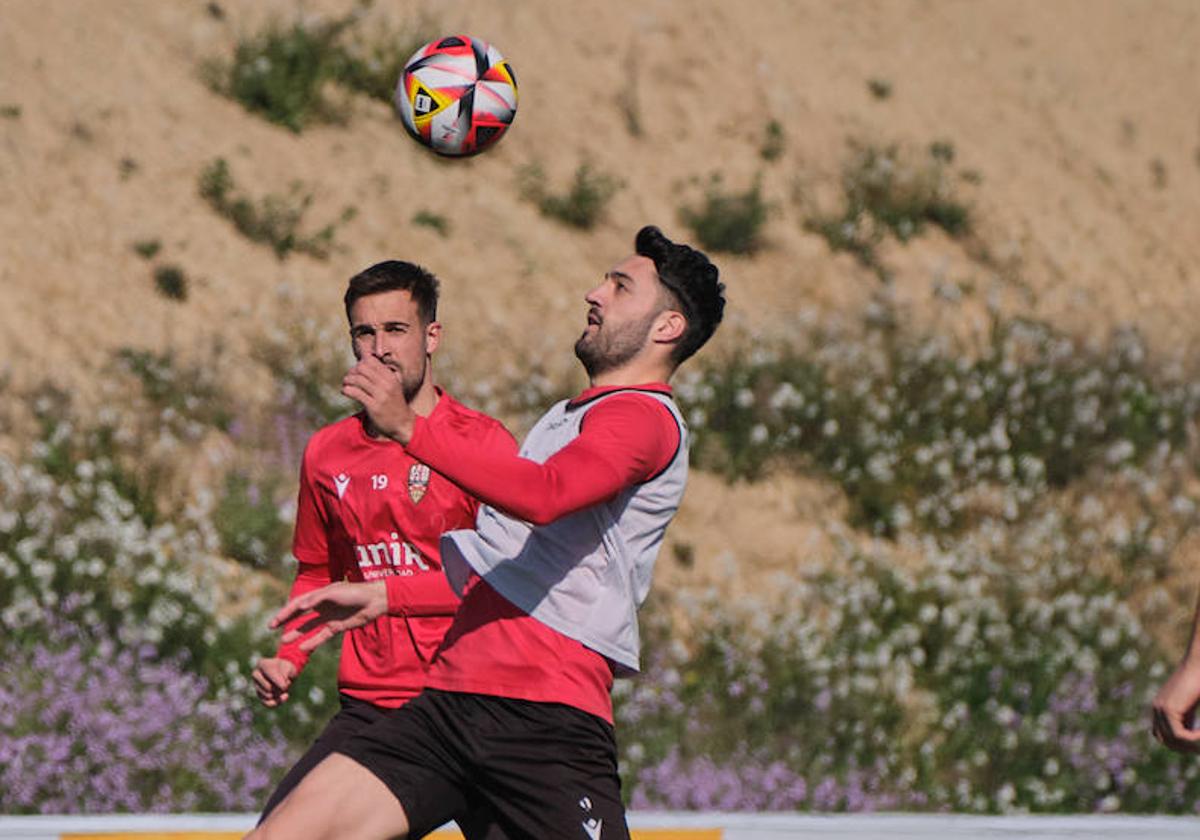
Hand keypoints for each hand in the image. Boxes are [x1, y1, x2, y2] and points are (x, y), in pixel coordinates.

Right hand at [251, 657, 297, 707]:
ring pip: (268, 695)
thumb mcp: (290, 667)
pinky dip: (276, 702)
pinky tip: (283, 697)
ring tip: (283, 687)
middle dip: (280, 688)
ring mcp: (256, 685)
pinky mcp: (259, 694)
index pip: (271, 675)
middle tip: (285, 683)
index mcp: (262, 664)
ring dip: (279, 694)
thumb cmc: (287, 668)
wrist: (285, 672)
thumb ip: (286, 675)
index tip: (288, 682)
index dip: (281, 682)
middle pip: (268, 688)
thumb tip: (282, 688)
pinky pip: (267, 703)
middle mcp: (256, 674)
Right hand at [270, 580, 388, 653]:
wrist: (375, 601)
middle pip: (299, 614)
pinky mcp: (337, 626)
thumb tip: (300, 607)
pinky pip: (321, 636)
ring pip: (308, 627)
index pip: (297, 604)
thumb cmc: (355, 592)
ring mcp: (328, 617)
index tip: (274, 622)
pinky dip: (312, 642)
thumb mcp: (334, 592)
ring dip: (296, 633)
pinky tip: (302, 648)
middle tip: (271, 628)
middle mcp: (321, 606)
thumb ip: (316, 599)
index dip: (285, 612)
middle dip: (286, 620)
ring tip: (283, 641)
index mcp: (319, 595)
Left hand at [342, 355, 415, 443]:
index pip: (370, 360)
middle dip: (352, 372)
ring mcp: (381, 396)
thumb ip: (381, 373)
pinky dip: (346, 390)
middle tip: (349, 378)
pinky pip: (356, 393)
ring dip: (347, 380)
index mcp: (390, 377)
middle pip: (362, 368)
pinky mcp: (374, 406)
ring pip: (357, 380)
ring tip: (345, 384)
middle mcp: (387, 384)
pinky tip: (345, 392)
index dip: (359, 364)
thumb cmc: (393, 402)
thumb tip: (365, 357)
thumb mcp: (392, 385)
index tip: (356, 372)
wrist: (403, 423)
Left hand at [1152, 657, 1199, 751]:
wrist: (1199, 662)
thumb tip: (1190, 737)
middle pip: (1166, 741)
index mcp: (1161, 707)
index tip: (1197, 745)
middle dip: (1185, 748)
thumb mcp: (1191, 705)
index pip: (1163, 736)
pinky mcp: (1169, 708)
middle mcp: (1157, 708)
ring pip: (1172, 741)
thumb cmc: (1199, 681)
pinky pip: (1180, 735)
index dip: (1181, 745)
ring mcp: (1160, 708)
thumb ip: (1187, 718)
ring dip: (1192, 745)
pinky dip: (1194, 739)